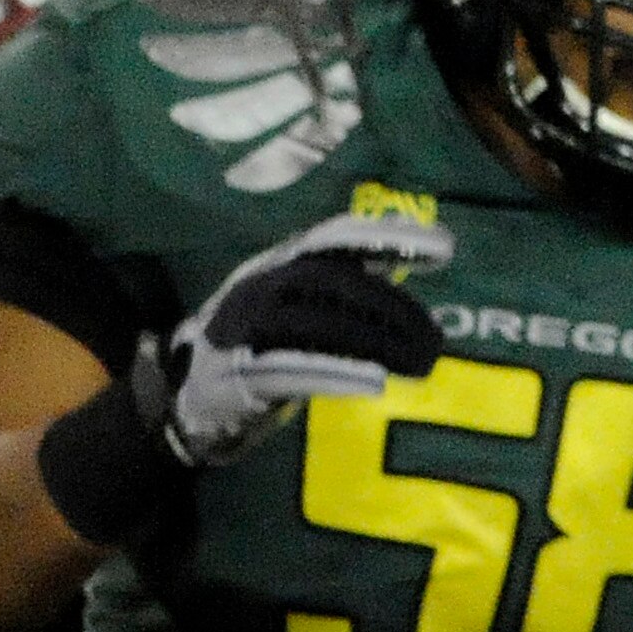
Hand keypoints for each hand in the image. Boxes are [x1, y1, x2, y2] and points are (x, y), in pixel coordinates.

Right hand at [140, 213, 453, 465]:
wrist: (188, 394)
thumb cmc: (258, 342)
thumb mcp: (299, 305)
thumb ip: (342, 282)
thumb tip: (399, 257)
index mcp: (279, 262)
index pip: (337, 237)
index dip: (390, 237)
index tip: (444, 248)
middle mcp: (262, 284)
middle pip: (336, 284)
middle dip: (392, 308)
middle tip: (435, 339)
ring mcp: (246, 326)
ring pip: (319, 325)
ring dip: (375, 344)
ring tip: (418, 363)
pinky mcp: (239, 371)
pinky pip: (292, 368)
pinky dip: (336, 373)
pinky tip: (374, 383)